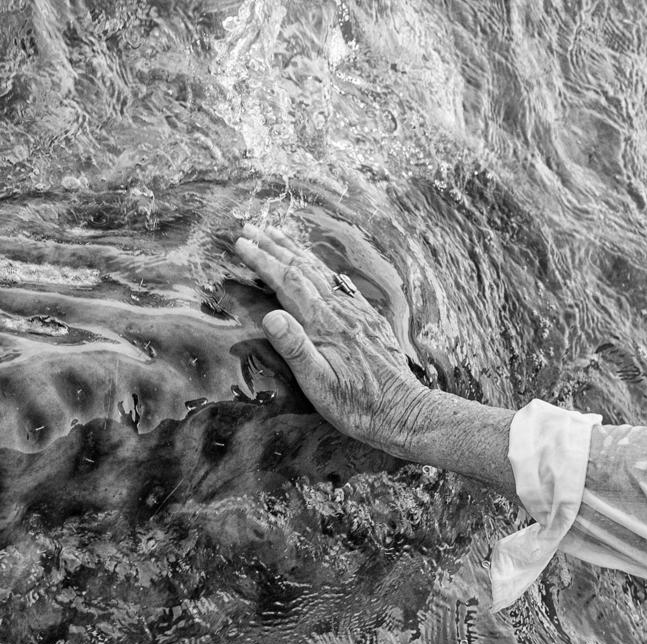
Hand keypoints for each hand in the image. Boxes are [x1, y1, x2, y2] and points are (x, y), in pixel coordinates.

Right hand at [235, 223, 435, 458]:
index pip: (288, 281)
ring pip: (321, 271)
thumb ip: (295, 348)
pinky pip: (337, 282)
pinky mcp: (366, 319)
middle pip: (303, 267)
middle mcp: (341, 310)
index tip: (241, 242)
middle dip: (274, 246)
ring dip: (295, 250)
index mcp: (325, 324)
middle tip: (250, 227)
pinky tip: (314, 265)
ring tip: (276, 235)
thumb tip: (271, 315)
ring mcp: (356, 312)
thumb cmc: (358, 406)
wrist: (404, 413)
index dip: (263, 260)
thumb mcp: (320, 385)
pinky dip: (317, 266)